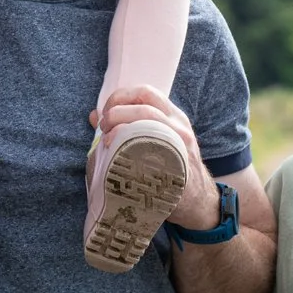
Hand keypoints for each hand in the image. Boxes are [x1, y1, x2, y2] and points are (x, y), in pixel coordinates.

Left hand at [91, 85, 219, 226]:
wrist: (198, 199)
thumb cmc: (169, 168)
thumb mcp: (156, 140)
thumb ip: (129, 126)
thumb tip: (95, 116)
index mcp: (172, 116)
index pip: (145, 93)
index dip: (120, 97)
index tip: (105, 112)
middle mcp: (179, 126)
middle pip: (145, 106)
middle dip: (116, 112)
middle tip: (104, 128)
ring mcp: (180, 146)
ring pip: (148, 124)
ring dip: (120, 128)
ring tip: (107, 141)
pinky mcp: (177, 167)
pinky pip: (151, 152)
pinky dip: (129, 150)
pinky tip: (118, 157)